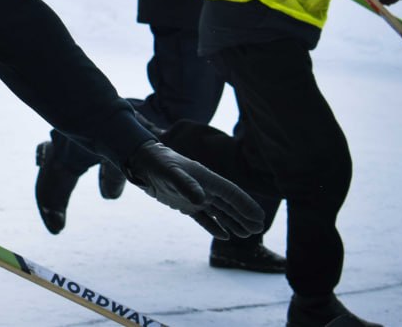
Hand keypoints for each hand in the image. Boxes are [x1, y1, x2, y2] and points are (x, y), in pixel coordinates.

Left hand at [125, 140, 264, 239]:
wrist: (142, 163)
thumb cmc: (158, 164)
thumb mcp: (171, 173)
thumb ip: (185, 185)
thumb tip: (202, 201)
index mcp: (206, 179)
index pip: (231, 193)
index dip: (245, 205)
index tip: (259, 218)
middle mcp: (205, 188)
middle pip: (229, 204)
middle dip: (244, 216)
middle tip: (258, 229)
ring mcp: (196, 197)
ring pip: (220, 212)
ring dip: (233, 222)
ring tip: (246, 234)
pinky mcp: (185, 205)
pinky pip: (204, 218)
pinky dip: (213, 227)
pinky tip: (224, 236)